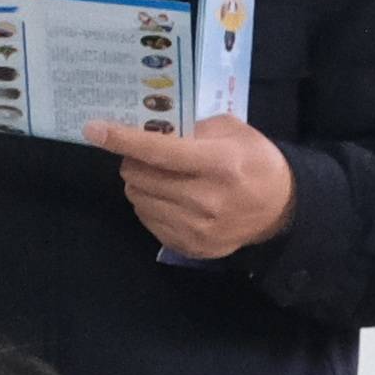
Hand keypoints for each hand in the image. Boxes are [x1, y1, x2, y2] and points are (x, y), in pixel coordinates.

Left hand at [88, 115, 293, 259]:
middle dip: (133, 161)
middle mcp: (204, 198)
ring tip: (159, 177)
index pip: (158, 151)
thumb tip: (151, 129)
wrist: (281, 210)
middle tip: (144, 155)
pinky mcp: (190, 247)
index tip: (93, 129)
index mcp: (217, 164)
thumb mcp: (233, 132)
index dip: (122, 139)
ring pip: (139, 200)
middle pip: (140, 177)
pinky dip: (150, 205)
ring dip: (140, 184)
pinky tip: (169, 198)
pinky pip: (148, 221)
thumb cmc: (256, 162)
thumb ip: (192, 128)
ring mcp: (196, 228)